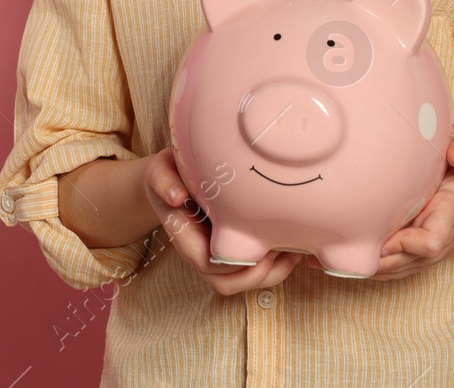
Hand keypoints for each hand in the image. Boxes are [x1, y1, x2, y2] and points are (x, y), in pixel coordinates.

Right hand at [143, 148, 301, 295]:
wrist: (168, 179)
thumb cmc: (167, 174)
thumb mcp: (160, 171)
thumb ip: (163, 181)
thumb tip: (177, 197)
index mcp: (184, 236)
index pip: (207, 264)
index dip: (234, 264)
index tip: (259, 246)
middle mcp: (199, 252)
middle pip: (226, 282)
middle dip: (257, 276)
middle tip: (284, 253)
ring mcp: (215, 253)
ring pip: (241, 282)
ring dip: (269, 275)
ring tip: (293, 254)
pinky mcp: (231, 248)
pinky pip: (250, 270)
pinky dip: (272, 267)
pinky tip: (289, 248)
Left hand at [306, 137, 453, 280]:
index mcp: (446, 221)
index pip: (429, 244)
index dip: (406, 244)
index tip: (385, 234)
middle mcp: (432, 246)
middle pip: (399, 264)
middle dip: (368, 258)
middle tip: (331, 246)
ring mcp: (419, 257)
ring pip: (387, 271)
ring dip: (356, 266)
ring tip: (316, 257)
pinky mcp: (408, 258)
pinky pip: (383, 269)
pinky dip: (358, 266)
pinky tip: (324, 260)